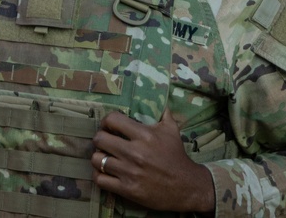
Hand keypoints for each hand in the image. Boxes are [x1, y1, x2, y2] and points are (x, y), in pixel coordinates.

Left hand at [91, 108, 214, 214]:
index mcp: (144, 135)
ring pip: (97, 159)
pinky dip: (98, 175)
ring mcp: (130, 172)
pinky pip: (100, 180)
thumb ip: (162, 112)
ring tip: (103, 157)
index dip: (106, 121)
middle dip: (99, 139)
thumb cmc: (177, 157)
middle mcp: (135, 153)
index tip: (108, 126)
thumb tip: (158, 97)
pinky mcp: (128, 189)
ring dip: (98, 157)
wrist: (188, 187)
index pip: (112, 120)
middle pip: (99, 139)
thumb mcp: (172, 130)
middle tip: (104, 142)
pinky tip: (104, 172)